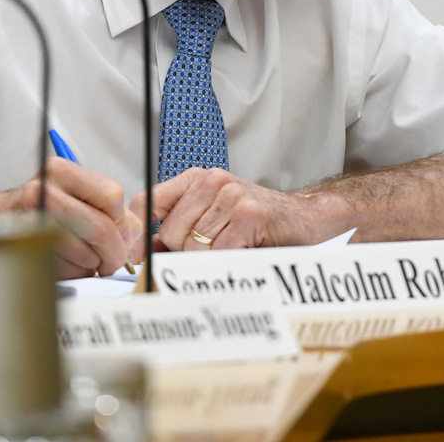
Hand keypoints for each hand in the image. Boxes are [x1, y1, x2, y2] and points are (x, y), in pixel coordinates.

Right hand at [13, 157, 143, 277]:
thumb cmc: (37, 210)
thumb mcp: (71, 196)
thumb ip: (107, 211)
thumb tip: (133, 234)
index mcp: (61, 171)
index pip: (111, 195)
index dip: (122, 222)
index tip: (122, 236)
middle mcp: (44, 189)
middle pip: (101, 226)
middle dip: (114, 252)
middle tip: (112, 262)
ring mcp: (32, 218)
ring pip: (85, 252)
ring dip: (90, 265)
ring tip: (82, 259)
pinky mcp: (26, 247)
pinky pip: (65, 268)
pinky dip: (72, 273)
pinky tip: (64, 263)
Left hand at [129, 167, 336, 255]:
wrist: (304, 216)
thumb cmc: (258, 220)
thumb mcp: (213, 215)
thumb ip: (180, 229)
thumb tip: (143, 253)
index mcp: (198, 178)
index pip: (149, 201)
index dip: (140, 233)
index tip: (138, 256)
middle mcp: (212, 181)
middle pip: (170, 233)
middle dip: (184, 254)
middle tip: (212, 253)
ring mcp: (231, 197)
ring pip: (194, 247)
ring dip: (210, 261)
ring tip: (232, 250)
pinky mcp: (249, 216)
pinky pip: (219, 254)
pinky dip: (226, 264)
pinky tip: (243, 253)